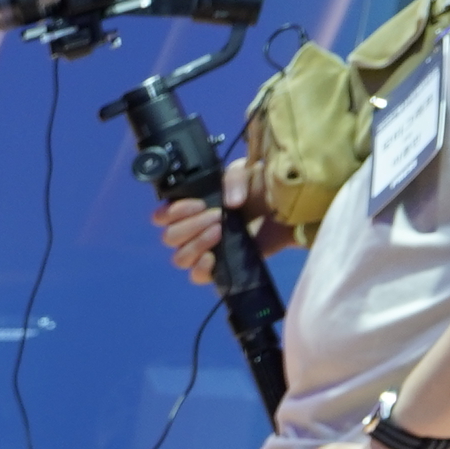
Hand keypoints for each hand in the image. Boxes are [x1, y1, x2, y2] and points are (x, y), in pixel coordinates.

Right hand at [153, 156, 260, 286]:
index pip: (162, 217)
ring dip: (196, 244)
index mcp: (190, 209)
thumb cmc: (263, 190)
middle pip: (169, 237)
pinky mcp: (220, 268)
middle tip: (218, 216)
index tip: (199, 204)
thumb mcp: (247, 172)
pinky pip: (196, 276)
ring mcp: (204, 251)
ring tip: (220, 232)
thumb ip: (234, 178)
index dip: (173, 212)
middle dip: (192, 225)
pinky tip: (213, 257)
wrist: (288, 213)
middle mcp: (192, 232)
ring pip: (179, 258)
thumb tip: (230, 204)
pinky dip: (201, 268)